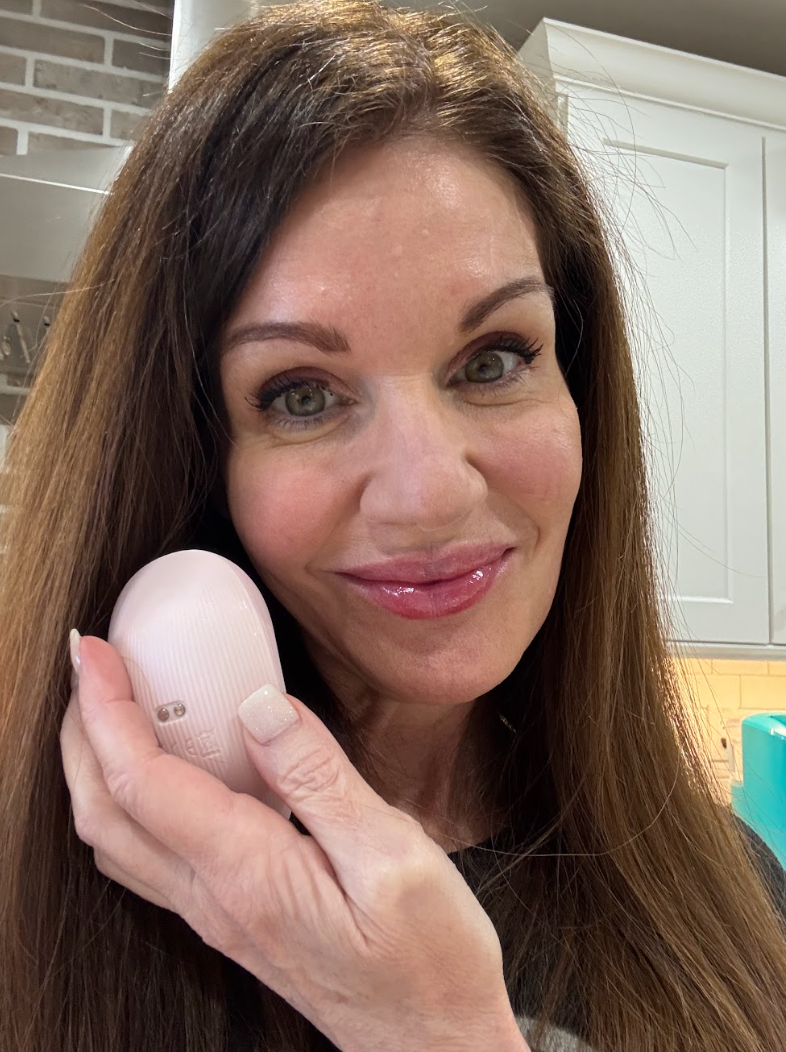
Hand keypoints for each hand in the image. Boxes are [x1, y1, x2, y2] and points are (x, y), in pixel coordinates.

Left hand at [59, 635, 525, 1051]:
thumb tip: (259, 706)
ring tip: (115, 706)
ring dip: (96, 767)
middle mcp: (214, 896)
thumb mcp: (393, 856)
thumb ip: (320, 777)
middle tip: (90, 668)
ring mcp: (217, 911)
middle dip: (81, 732)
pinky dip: (132, 797)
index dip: (106, 708)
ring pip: (117, 837)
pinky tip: (167, 768)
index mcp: (247, 872)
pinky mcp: (233, 913)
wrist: (429, 1042)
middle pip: (104, 811)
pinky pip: (151, 852)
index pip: (141, 780)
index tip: (92, 652)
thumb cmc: (427, 960)